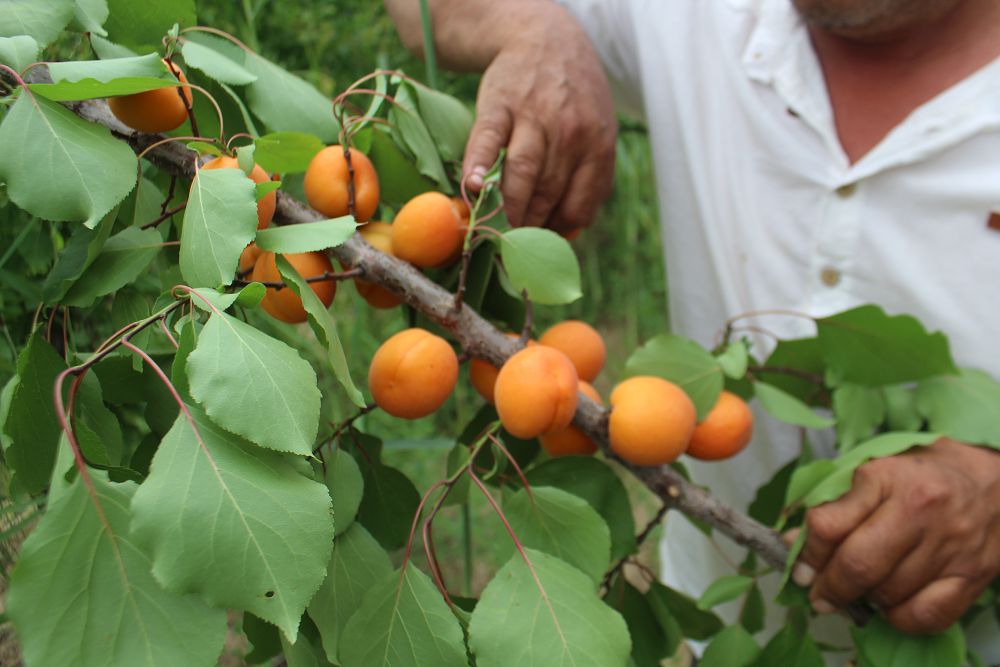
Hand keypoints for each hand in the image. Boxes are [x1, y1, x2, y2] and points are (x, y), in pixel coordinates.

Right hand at [462, 4, 616, 235]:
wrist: (543, 36)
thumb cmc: (570, 97)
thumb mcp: (596, 131)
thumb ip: (588, 178)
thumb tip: (570, 233)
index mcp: (598, 146)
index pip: (578, 206)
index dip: (557, 233)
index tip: (538, 248)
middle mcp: (570, 134)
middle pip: (548, 196)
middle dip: (528, 230)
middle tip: (510, 252)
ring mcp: (534, 118)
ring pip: (522, 176)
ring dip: (507, 211)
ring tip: (493, 235)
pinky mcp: (500, 104)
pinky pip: (488, 141)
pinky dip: (479, 166)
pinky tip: (471, 188)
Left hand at [794, 438, 999, 633]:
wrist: (992, 479)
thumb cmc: (920, 473)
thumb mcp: (871, 472)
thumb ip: (833, 505)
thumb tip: (794, 544)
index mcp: (885, 478)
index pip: (829, 525)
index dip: (807, 554)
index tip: (800, 570)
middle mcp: (919, 511)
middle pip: (858, 565)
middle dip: (830, 588)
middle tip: (820, 596)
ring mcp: (950, 546)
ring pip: (889, 594)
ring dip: (864, 600)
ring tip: (860, 590)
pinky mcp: (972, 575)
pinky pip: (927, 616)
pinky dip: (900, 618)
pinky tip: (891, 605)